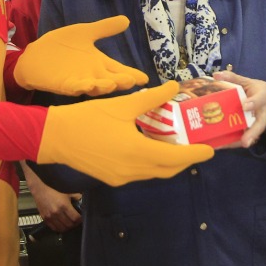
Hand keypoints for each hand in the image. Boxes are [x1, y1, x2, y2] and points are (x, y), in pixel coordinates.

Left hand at [15, 16, 148, 95]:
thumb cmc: (61, 46)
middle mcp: (94, 75)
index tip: (145, 78)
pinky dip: (80, 87)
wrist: (36, 54)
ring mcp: (80, 81)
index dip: (132, 74)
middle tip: (132, 81)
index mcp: (100, 63)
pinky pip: (74, 88)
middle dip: (121, 82)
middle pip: (112, 81)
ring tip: (111, 84)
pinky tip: (86, 85)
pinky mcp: (64, 84)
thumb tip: (126, 20)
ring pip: (95, 87)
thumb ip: (104, 28)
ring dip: (103, 87)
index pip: (120, 70)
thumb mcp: (85, 33)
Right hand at [28, 176, 81, 232]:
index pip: (75, 218)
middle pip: (69, 225)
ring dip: (67, 228)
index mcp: (64, 205)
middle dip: (75, 224)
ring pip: (62, 229)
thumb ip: (76, 197)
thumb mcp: (68, 191)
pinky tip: (61, 224)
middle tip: (76, 221)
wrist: (40, 188)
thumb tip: (83, 202)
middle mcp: (57, 213)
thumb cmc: (54, 188)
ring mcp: (50, 217)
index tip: (81, 218)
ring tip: (69, 223)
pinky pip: (54, 228)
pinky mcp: (45, 218)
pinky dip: (59, 228)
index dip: (80, 220)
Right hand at [38, 82, 212, 184]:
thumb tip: (173, 86)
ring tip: (178, 147)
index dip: (195, 154)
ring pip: (154, 173)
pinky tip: (152, 150)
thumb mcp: (121, 105)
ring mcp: (122, 178)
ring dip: (169, 163)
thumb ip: (151, 98)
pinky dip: (152, 165)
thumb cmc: (87, 118)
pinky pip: (140, 174)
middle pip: (167, 170)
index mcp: (137, 152)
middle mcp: (133, 170)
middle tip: (198, 148)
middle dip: (185, 160)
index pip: (175, 158)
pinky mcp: (112, 178)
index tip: (210, 149)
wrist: (54, 137)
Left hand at [212, 71, 265, 147]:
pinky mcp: (255, 131)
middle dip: (252, 133)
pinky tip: (220, 145)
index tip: (245, 106)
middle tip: (245, 142)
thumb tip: (216, 75)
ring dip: (240, 141)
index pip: (260, 99)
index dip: (253, 103)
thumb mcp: (247, 81)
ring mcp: (260, 123)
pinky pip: (245, 137)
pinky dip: (233, 143)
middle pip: (260, 124)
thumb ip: (233, 78)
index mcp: (263, 96)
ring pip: (252, 134)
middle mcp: (264, 112)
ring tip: (225, 146)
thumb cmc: (256, 90)